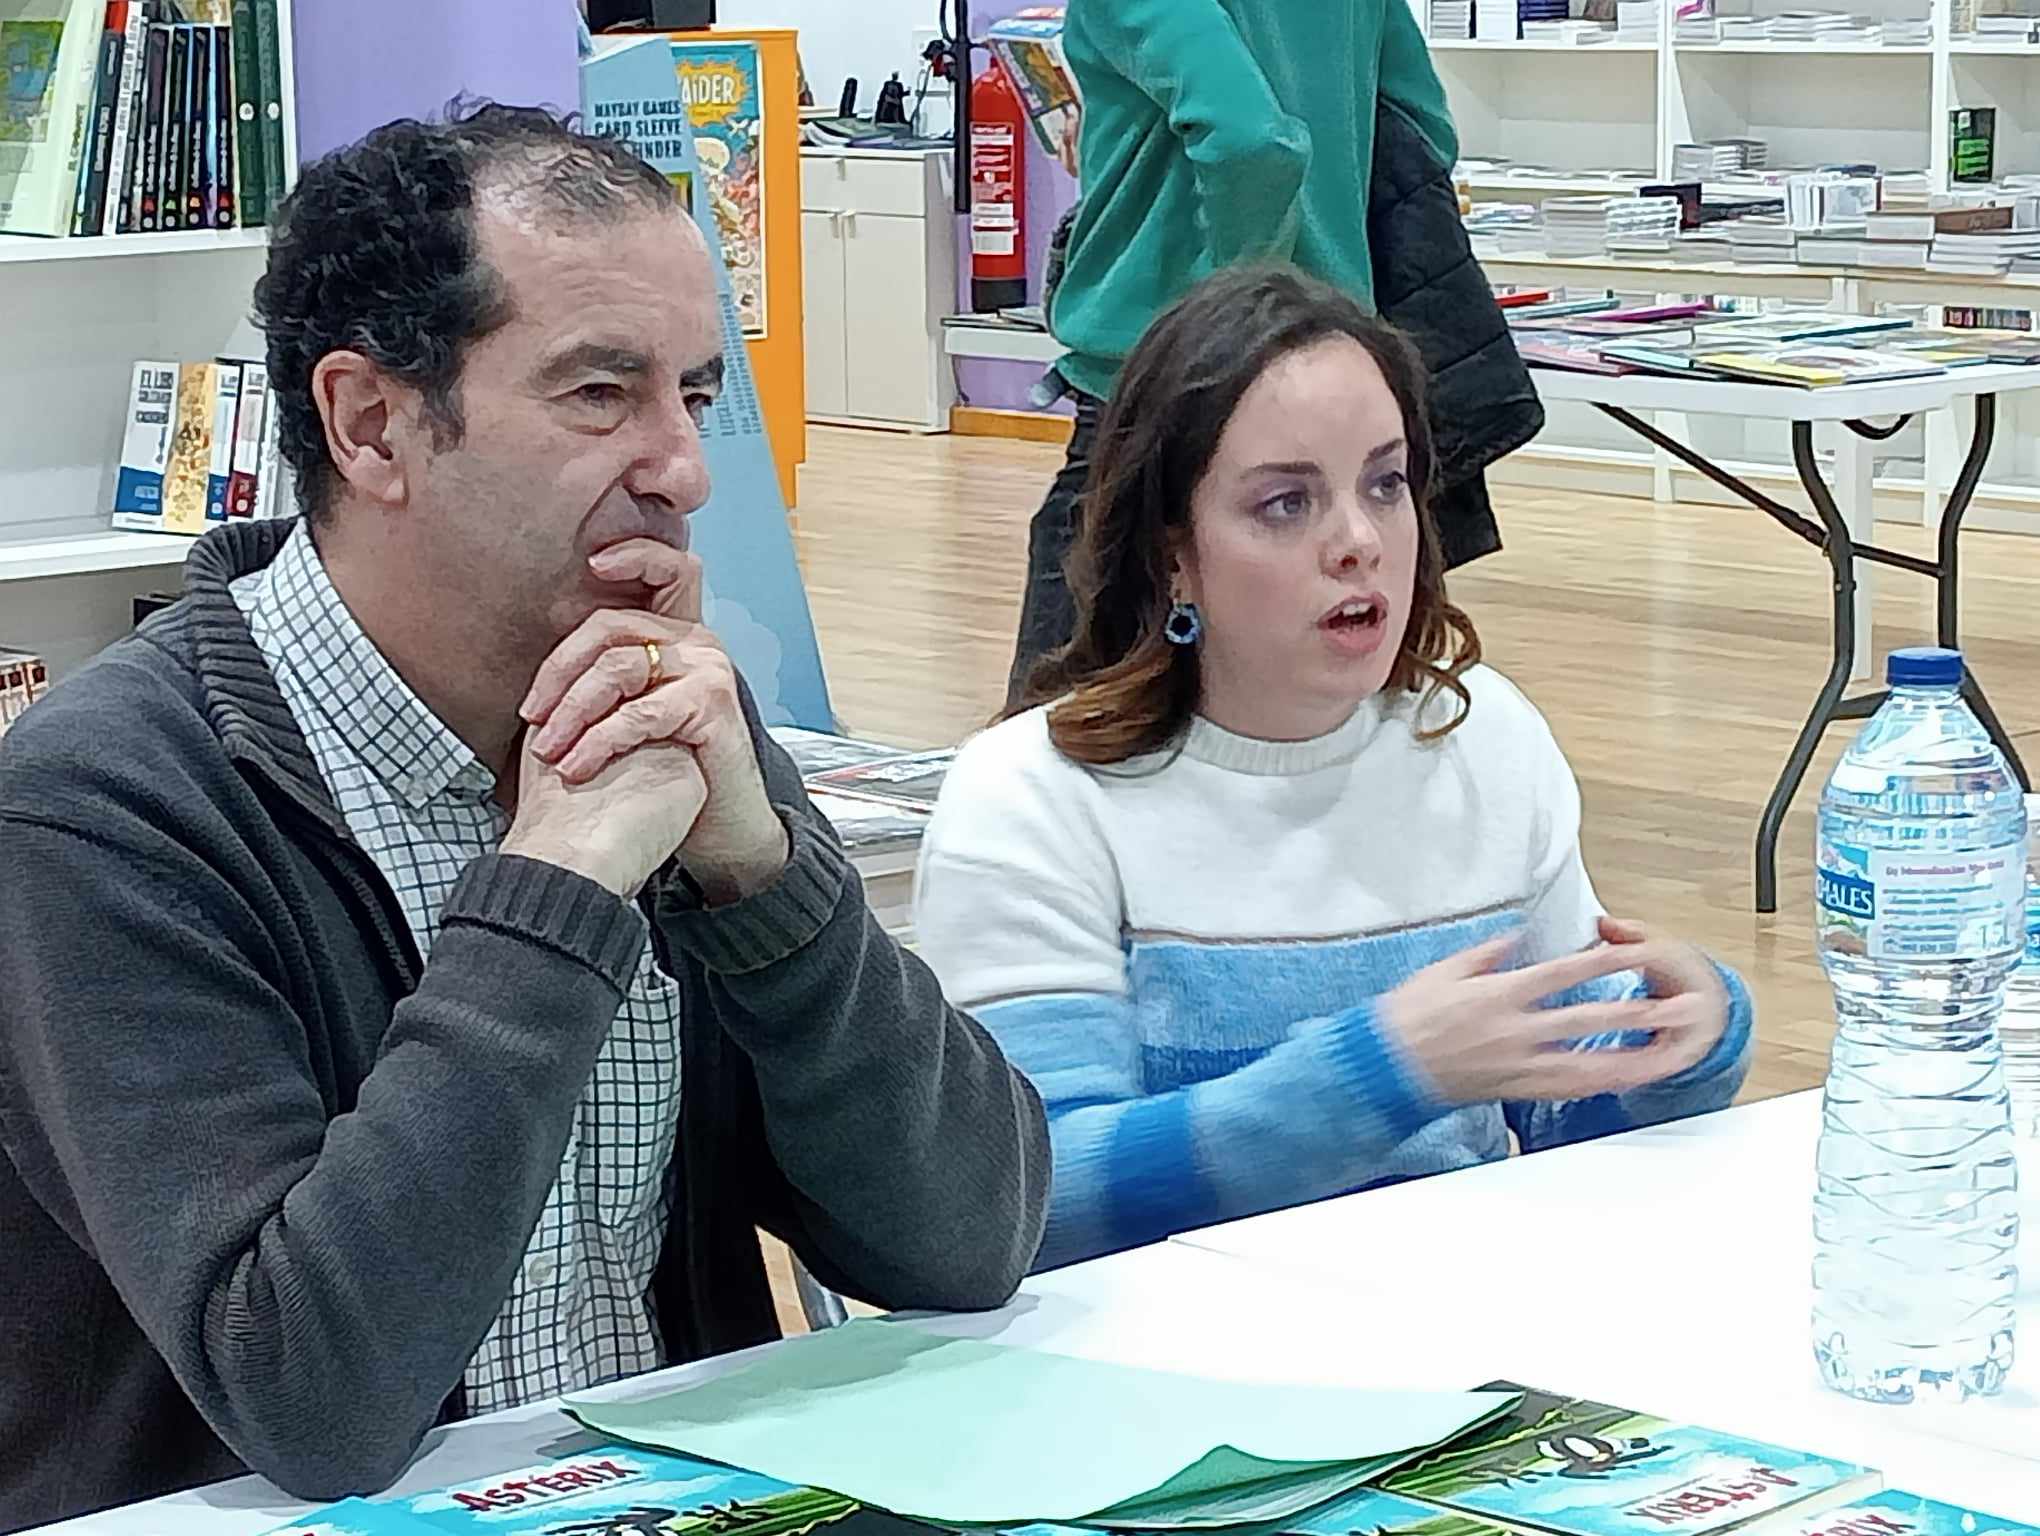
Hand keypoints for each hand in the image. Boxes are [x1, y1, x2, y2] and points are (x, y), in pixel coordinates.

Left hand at [519, 539, 788, 904]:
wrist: (721, 823)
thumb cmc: (671, 769)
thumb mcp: (636, 710)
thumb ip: (610, 676)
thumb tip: (546, 669)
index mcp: (681, 635)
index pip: (666, 570)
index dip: (634, 554)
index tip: (592, 564)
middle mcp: (700, 642)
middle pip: (612, 625)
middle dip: (559, 671)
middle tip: (531, 714)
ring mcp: (710, 670)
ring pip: (616, 668)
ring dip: (570, 713)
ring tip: (549, 753)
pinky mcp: (712, 705)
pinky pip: (638, 713)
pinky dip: (599, 742)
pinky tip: (578, 768)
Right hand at [1380, 932, 1718, 1105]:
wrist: (1383, 1068)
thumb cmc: (1407, 1018)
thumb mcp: (1444, 971)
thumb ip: (1488, 953)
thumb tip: (1518, 936)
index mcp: (1498, 996)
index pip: (1562, 975)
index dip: (1602, 963)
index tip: (1635, 952)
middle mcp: (1515, 1032)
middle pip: (1589, 1023)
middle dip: (1639, 1015)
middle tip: (1682, 1009)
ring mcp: (1519, 1065)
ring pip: (1589, 1065)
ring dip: (1636, 1058)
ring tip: (1674, 1053)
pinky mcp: (1517, 1089)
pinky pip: (1569, 1089)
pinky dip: (1604, 1084)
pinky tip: (1629, 1081)